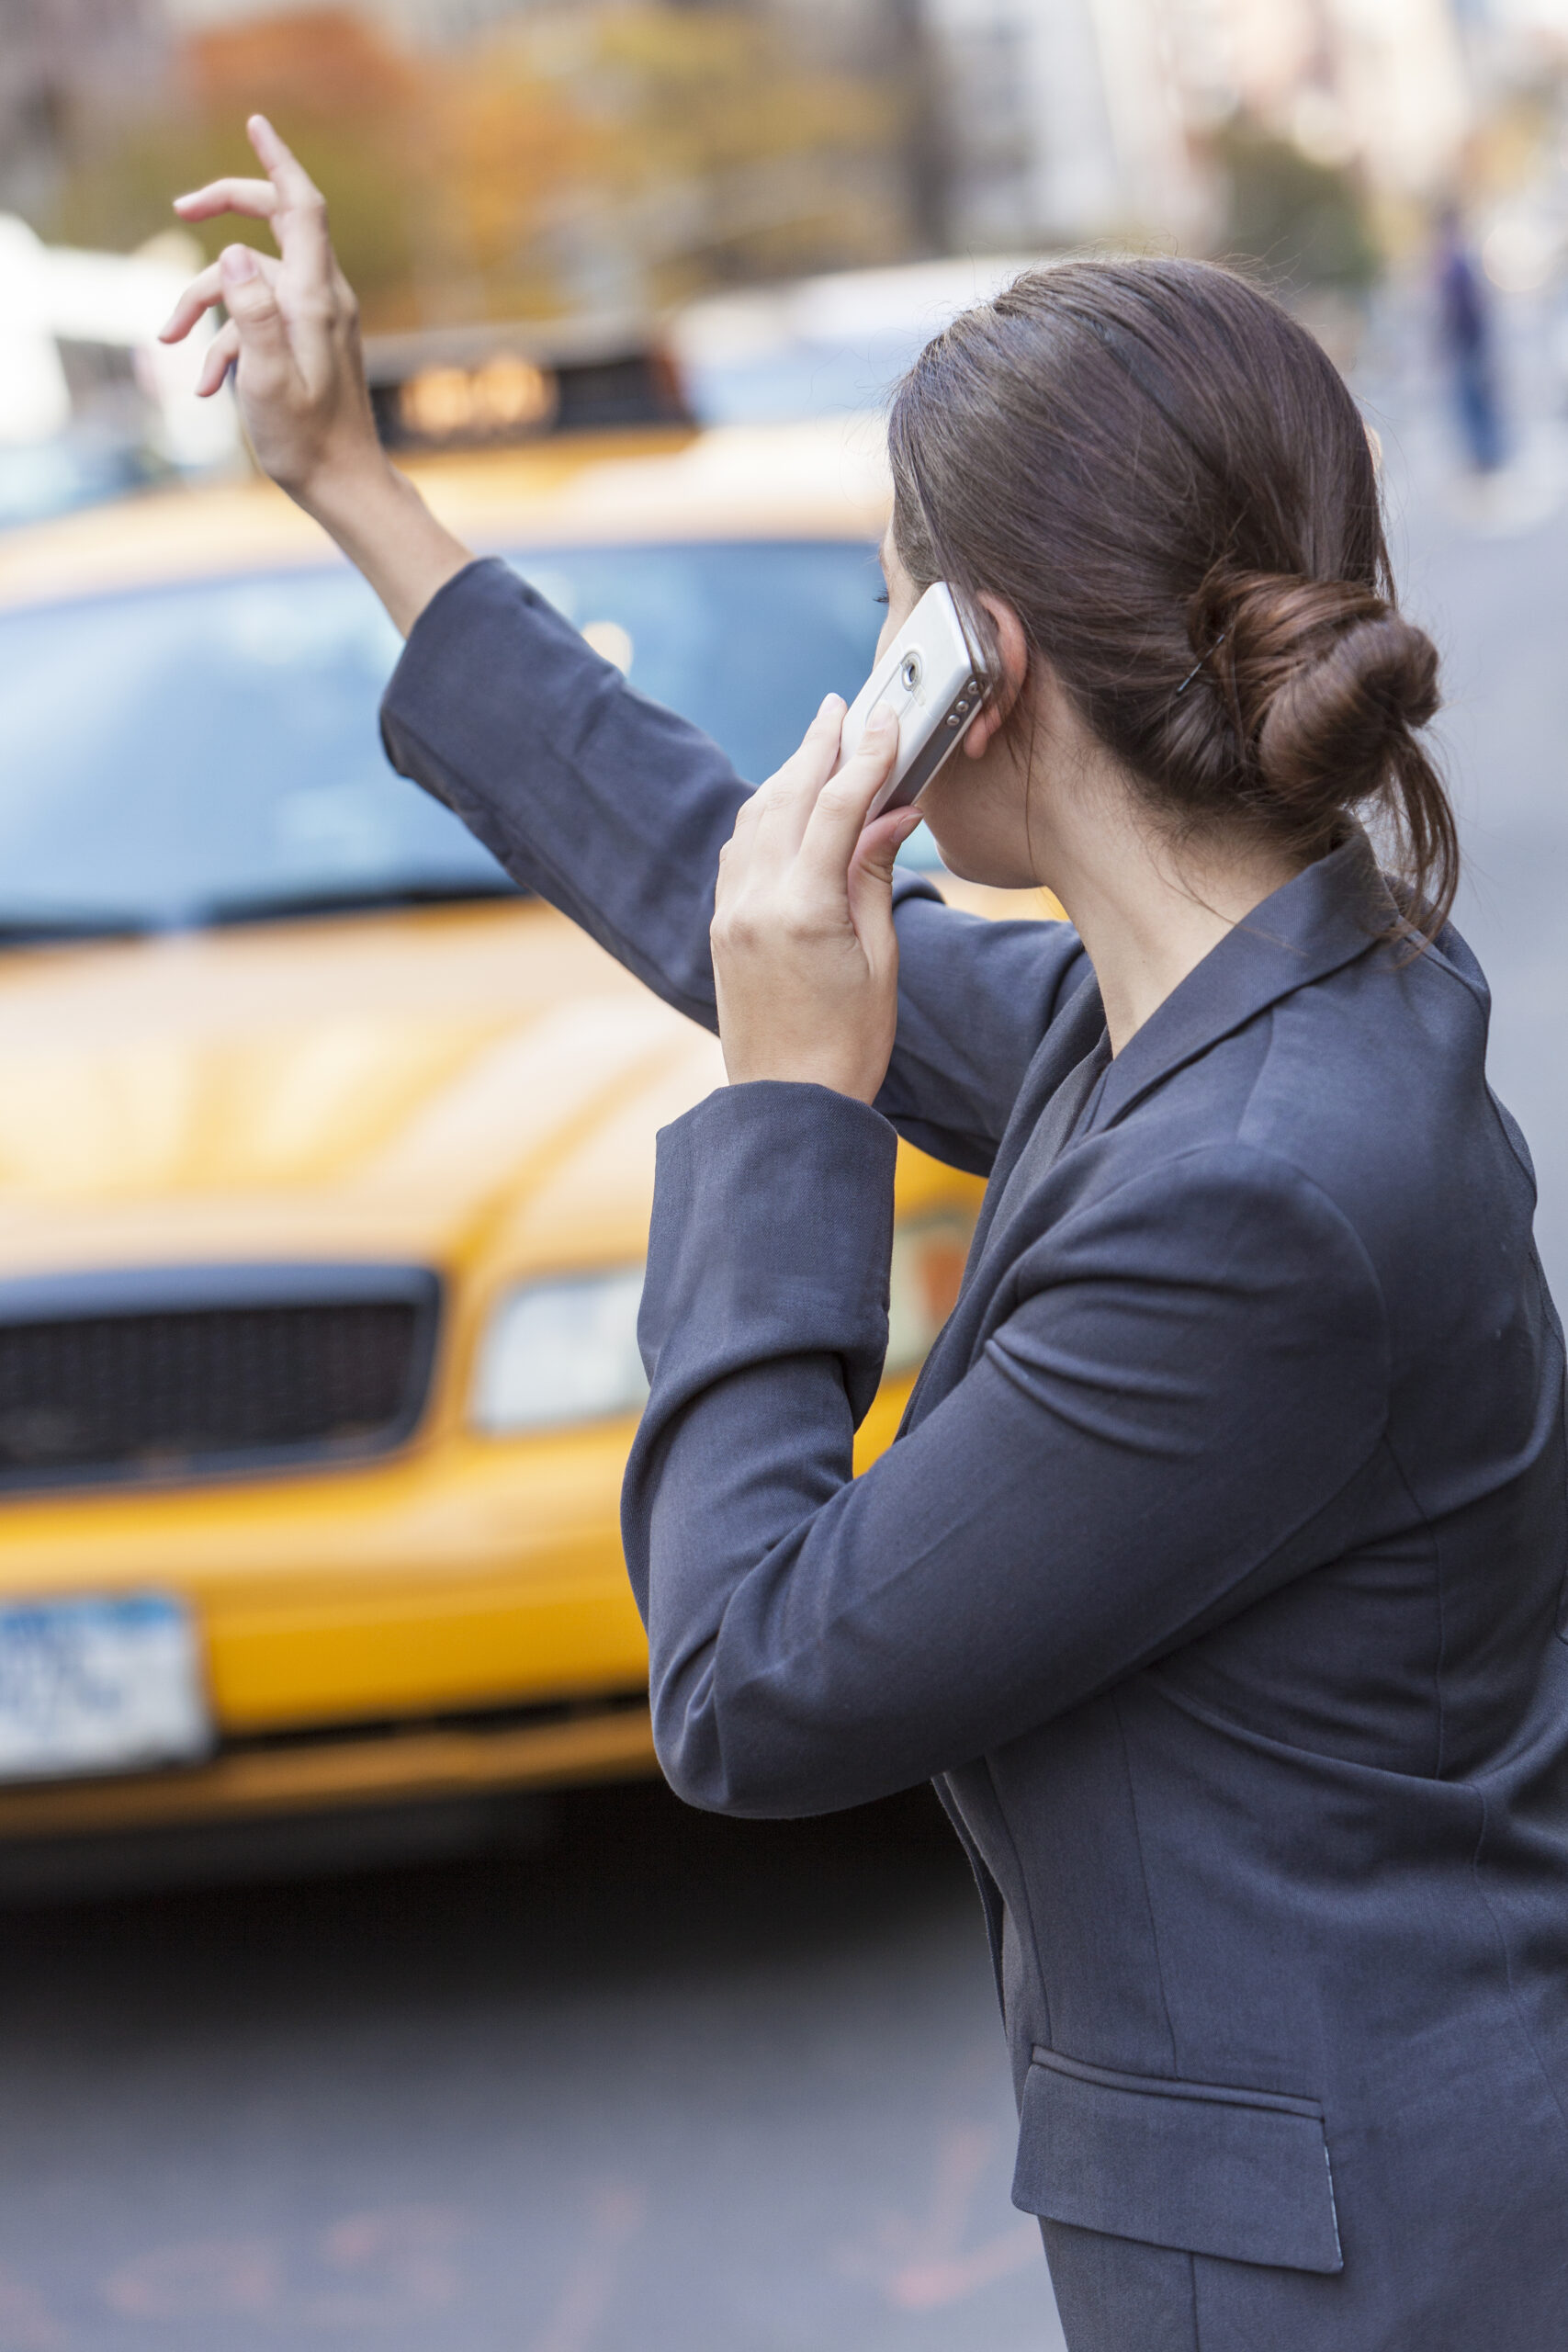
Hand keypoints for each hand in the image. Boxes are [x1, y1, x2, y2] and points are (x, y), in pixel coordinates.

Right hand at [159, 114, 380, 502]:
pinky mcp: (306, 343)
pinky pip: (259, 321)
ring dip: (205, 305)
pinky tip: (205, 386)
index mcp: (316, 297)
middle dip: (225, 212)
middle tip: (180, 211)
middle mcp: (321, 298)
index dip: (277, 161)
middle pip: (274, 225)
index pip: (301, 207)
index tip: (255, 123)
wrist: (343, 486)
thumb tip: (234, 252)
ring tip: (171, 344)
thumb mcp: (267, 378)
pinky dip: (227, 344)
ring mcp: (315, 320)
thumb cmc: (307, 440)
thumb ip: (252, 312)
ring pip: (251, 281)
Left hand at [711, 700, 921, 1102]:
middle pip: (787, 798)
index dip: (866, 758)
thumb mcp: (880, 957)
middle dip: (818, 748)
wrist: (788, 1103)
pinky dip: (765, 815)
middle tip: (844, 709)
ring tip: (819, 744)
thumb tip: (892, 811)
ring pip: (755, 818)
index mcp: (803, 910)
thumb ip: (874, 875)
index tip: (887, 721)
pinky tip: (786, 802)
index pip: (838, 808)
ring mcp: (731, 913)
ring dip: (788, 775)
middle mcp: (756, 902)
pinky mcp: (721, 926)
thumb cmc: (849, 1042)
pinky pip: (739, 850)